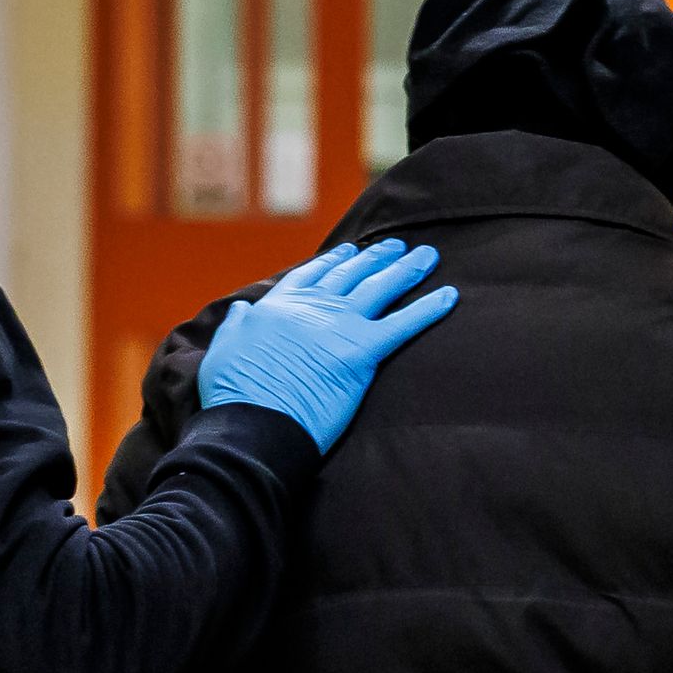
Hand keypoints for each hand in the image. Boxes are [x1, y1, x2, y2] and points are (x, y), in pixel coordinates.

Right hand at [199, 239, 460, 452]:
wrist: (253, 426)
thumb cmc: (233, 398)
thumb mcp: (221, 351)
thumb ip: (236, 325)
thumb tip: (242, 307)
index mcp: (279, 307)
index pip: (313, 275)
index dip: (335, 261)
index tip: (351, 251)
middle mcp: (312, 308)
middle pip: (353, 274)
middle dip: (377, 257)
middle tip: (397, 246)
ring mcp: (338, 326)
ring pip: (381, 288)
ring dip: (407, 269)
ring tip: (427, 257)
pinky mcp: (362, 352)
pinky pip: (404, 323)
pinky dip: (429, 308)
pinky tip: (451, 295)